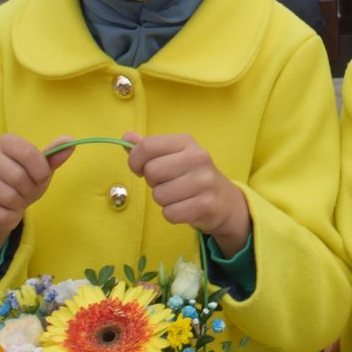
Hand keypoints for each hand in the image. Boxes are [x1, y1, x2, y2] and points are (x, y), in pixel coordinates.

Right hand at [0, 134, 75, 249]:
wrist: (1, 205)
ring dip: (19, 204)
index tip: (41, 177)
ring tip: (16, 201)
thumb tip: (70, 141)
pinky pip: (0, 215)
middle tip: (27, 192)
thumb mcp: (41, 169)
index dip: (40, 170)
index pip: (27, 153)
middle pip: (17, 176)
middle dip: (29, 190)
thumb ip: (54, 156)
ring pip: (8, 197)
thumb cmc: (24, 181)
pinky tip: (5, 211)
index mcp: (4, 142)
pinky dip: (9, 218)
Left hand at [125, 133, 249, 255]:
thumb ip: (150, 148)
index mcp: (186, 142)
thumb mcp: (174, 156)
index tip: (140, 169)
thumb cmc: (192, 176)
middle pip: (151, 171)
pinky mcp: (205, 205)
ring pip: (159, 195)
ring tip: (178, 196)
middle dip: (153, 182)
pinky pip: (169, 213)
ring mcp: (204, 182)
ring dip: (163, 200)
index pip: (147, 146)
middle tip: (167, 183)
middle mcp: (198, 158)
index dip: (135, 160)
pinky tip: (184, 207)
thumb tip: (126, 137)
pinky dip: (172, 214)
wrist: (224, 201)